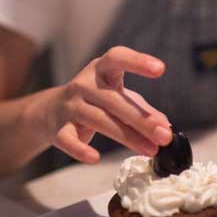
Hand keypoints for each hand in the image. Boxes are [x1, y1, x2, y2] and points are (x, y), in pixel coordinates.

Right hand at [47, 46, 172, 163]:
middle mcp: (84, 84)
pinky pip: (68, 139)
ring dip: (127, 137)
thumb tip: (165, 127)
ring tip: (151, 149)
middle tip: (164, 135)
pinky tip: (95, 158)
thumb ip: (142, 110)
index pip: (117, 58)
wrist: (51, 111)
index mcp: (101, 69)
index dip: (137, 61)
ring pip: (98, 120)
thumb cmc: (95, 101)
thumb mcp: (119, 97)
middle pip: (114, 100)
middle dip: (141, 119)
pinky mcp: (58, 129)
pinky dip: (80, 149)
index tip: (160, 69)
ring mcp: (70, 105)